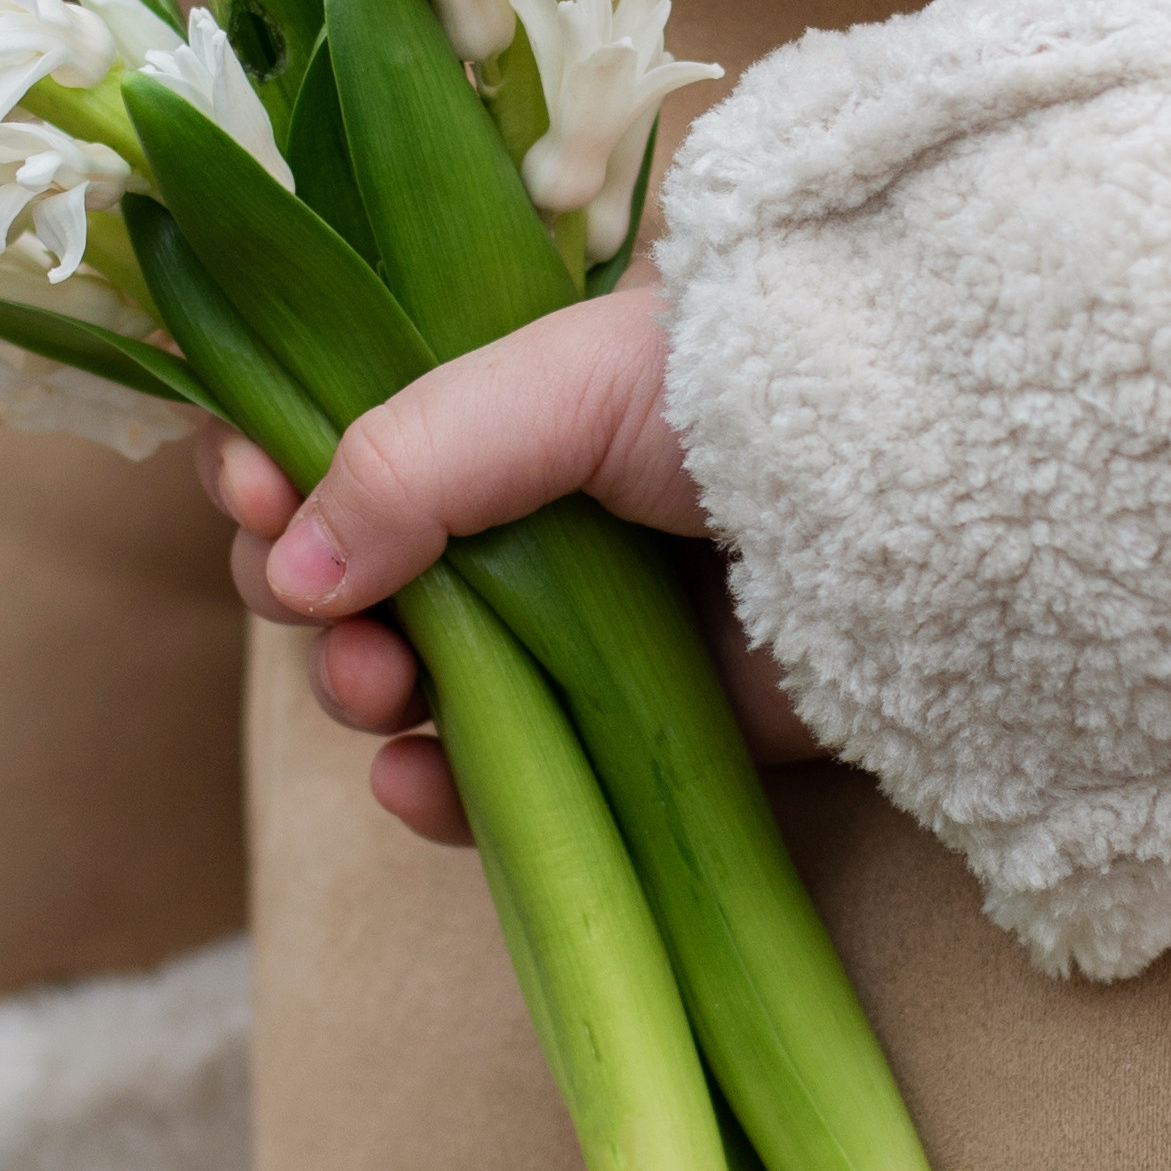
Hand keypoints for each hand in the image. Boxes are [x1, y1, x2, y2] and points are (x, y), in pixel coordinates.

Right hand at [192, 280, 817, 842]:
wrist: (927, 499)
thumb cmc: (746, 394)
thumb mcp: (561, 383)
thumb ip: (416, 460)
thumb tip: (288, 568)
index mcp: (504, 386)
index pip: (343, 415)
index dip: (272, 450)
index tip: (244, 483)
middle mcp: (527, 498)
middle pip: (350, 552)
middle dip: (300, 581)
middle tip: (307, 601)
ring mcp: (576, 615)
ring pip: (411, 666)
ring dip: (360, 680)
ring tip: (382, 690)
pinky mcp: (631, 723)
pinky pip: (502, 771)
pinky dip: (442, 787)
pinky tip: (417, 785)